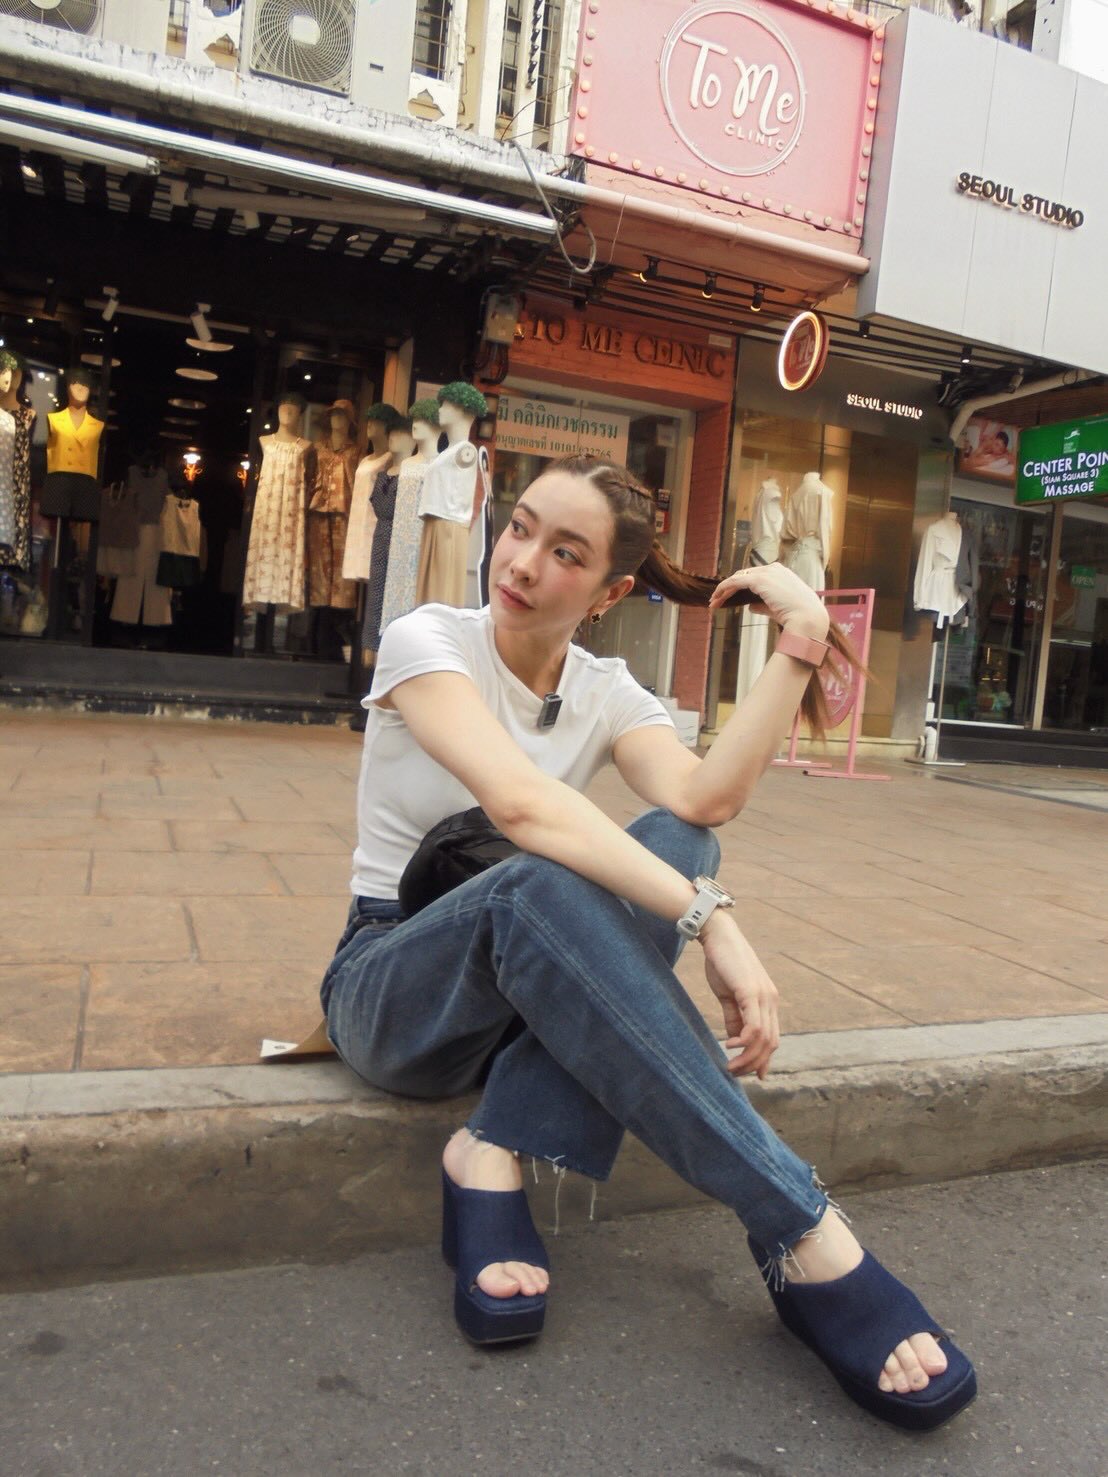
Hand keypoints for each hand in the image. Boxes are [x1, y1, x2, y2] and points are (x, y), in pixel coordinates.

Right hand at [700, 913, 780, 1079]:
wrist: (718, 934)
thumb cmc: (722, 962)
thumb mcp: (728, 995)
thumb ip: (734, 1017)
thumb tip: (734, 1041)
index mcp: (768, 1001)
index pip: (772, 1038)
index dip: (763, 1059)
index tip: (750, 1074)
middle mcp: (771, 1000)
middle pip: (771, 1043)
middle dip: (754, 1063)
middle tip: (734, 1072)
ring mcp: (763, 996)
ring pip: (764, 1038)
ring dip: (747, 1057)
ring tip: (730, 1065)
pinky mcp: (751, 992)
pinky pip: (754, 1025)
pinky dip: (744, 1041)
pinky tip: (730, 1045)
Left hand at [708, 562, 828, 637]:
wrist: (807, 619)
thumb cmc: (797, 617)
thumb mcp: (778, 608)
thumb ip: (763, 605)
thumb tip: (750, 606)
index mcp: (781, 573)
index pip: (755, 576)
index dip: (740, 586)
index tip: (729, 598)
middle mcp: (774, 569)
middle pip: (744, 575)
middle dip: (729, 587)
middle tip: (717, 600)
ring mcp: (767, 573)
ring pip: (738, 577)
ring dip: (723, 589)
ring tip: (713, 602)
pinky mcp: (760, 580)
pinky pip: (736, 581)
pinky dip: (724, 589)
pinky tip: (717, 599)